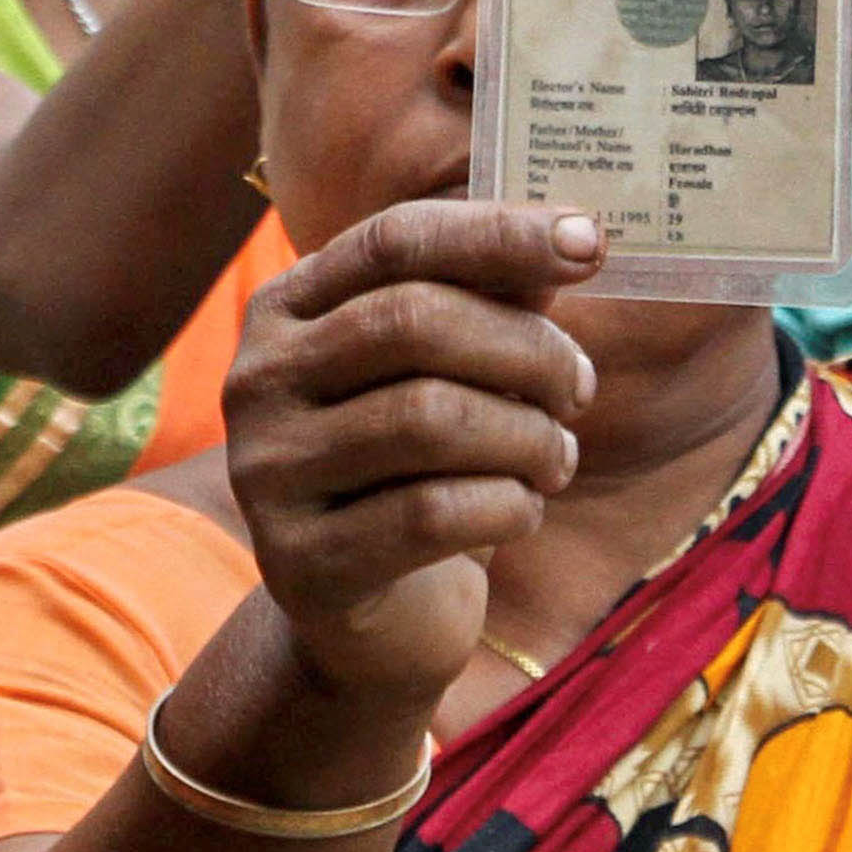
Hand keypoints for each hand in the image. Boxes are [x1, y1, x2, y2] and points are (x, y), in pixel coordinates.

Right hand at [221, 198, 604, 714]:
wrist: (375, 618)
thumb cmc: (424, 468)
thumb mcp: (456, 373)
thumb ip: (495, 302)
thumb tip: (573, 240)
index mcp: (289, 309)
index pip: (394, 240)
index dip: (498, 233)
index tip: (593, 244)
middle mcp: (258, 380)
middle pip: (414, 322)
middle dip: (528, 349)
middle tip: (580, 390)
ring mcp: (267, 473)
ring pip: (429, 417)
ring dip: (530, 437)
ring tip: (557, 459)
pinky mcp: (300, 562)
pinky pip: (431, 513)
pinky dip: (508, 506)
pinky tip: (522, 511)